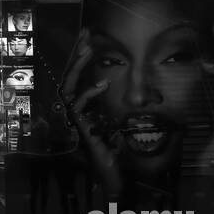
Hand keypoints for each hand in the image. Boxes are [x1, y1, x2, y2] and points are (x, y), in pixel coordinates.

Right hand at [61, 28, 122, 200]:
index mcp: (85, 107)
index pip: (79, 76)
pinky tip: (103, 86)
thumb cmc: (118, 153)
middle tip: (85, 35)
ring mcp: (76, 120)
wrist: (115, 177)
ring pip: (68, 87)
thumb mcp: (124, 123)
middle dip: (76, 54)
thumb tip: (145, 93)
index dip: (81, 56)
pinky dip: (88, 94)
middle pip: (69, 76)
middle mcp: (76, 112)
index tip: (88, 36)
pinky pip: (77, 108)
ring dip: (77, 67)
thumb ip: (125, 109)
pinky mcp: (81, 129)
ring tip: (88, 51)